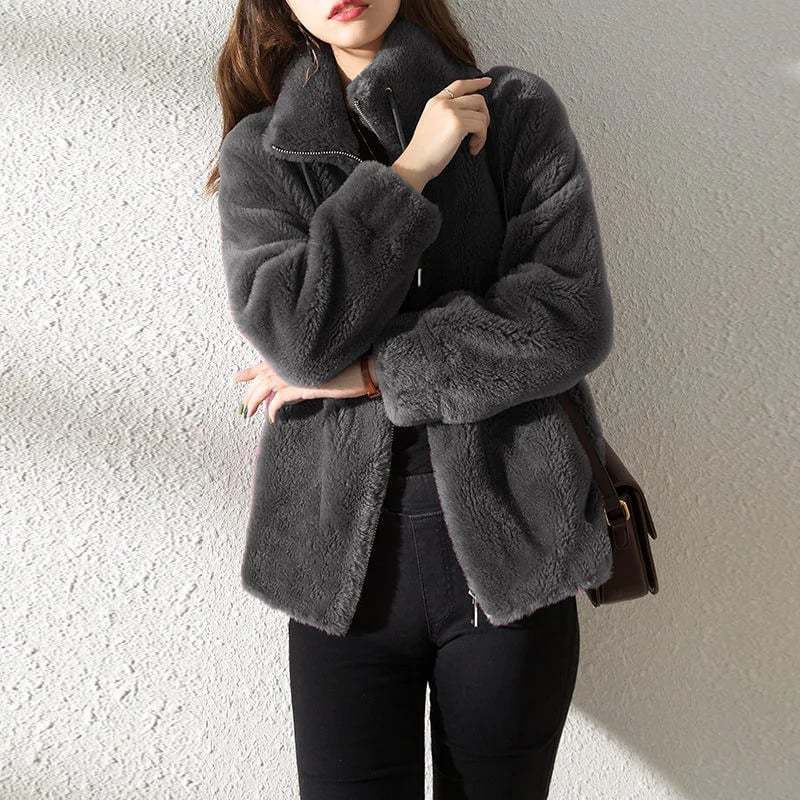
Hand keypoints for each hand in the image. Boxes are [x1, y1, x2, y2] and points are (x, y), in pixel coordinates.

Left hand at [233, 356, 376, 423]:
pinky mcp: (302, 386)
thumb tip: (293, 386)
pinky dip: (272, 409)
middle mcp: (292, 361)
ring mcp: (296, 372)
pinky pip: (279, 399)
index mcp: (295, 355)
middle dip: (249, 391)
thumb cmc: (349, 368)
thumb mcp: (321, 369)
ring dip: (255, 401)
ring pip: (265, 387)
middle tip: (242, 405)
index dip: (251, 371)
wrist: (364, 369)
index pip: (266, 362)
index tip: (237, 377)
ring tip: (249, 412)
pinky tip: (271, 418)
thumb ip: (304, 373)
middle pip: (261, 376)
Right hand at [392, 75, 492, 191]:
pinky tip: (472, 149)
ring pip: (481, 115)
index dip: (476, 82)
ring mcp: (451, 112)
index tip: (487, 82)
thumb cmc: (424, 151)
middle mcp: (444, 103)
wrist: (416, 163)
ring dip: (482, 132)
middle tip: (480, 133)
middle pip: (477, 99)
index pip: (459, 84)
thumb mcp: (431, 123)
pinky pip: (481, 127)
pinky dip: (481, 140)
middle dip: (484, 116)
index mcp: (436, 101)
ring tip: (473, 145)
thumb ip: (446, 113)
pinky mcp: (458, 124)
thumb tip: (469, 114)